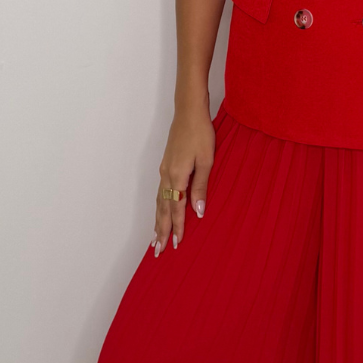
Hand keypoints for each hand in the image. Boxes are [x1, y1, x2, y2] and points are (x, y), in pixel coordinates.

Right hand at [152, 105, 215, 255]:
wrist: (189, 112)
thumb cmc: (201, 134)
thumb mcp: (207, 161)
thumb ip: (201, 187)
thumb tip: (198, 212)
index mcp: (177, 176)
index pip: (176, 209)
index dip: (177, 228)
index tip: (177, 244)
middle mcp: (166, 176)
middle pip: (162, 209)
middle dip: (160, 231)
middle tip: (158, 251)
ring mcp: (164, 171)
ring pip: (159, 202)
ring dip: (157, 221)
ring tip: (155, 238)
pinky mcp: (166, 166)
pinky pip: (160, 192)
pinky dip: (159, 207)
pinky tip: (161, 212)